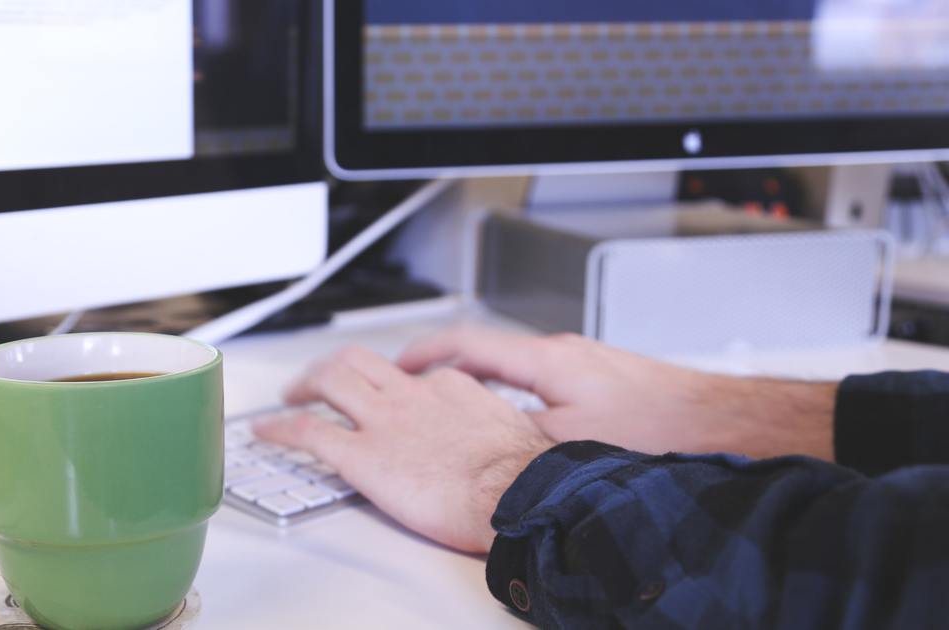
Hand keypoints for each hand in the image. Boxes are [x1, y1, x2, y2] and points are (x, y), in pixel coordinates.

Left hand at [254, 346, 555, 553]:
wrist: (515, 495)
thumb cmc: (521, 477)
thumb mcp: (512, 435)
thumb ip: (489, 430)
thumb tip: (492, 446)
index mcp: (449, 389)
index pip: (410, 376)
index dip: (389, 383)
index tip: (384, 394)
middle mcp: (411, 395)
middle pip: (359, 361)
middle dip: (333, 365)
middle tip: (319, 379)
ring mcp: (383, 421)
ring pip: (330, 380)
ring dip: (303, 383)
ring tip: (289, 395)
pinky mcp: (361, 455)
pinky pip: (309, 432)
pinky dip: (280, 428)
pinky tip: (266, 431)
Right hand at [398, 327, 837, 460]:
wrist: (722, 422)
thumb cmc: (659, 428)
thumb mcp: (570, 445)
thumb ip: (516, 438)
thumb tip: (480, 446)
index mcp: (546, 360)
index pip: (467, 343)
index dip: (424, 353)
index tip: (398, 363)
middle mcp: (563, 352)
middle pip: (488, 353)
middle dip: (449, 370)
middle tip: (419, 387)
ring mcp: (584, 363)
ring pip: (516, 370)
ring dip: (484, 386)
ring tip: (462, 410)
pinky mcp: (603, 380)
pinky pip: (543, 382)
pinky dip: (516, 397)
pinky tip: (523, 425)